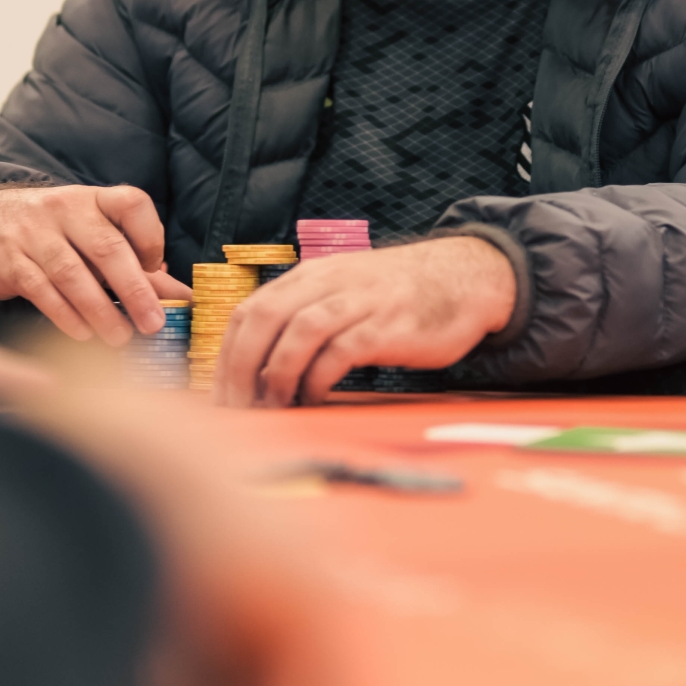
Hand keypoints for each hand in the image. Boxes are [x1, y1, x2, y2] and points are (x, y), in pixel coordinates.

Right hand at [0, 184, 191, 345]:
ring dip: (99, 310)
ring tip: (119, 337)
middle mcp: (65, 209)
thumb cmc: (56, 234)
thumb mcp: (94, 237)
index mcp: (94, 200)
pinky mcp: (8, 259)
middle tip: (153, 323)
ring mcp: (33, 232)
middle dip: (134, 288)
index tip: (158, 269)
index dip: (151, 237)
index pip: (131, 203)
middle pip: (106, 246)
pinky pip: (40, 289)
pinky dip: (65, 315)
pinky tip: (83, 333)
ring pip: (72, 273)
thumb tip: (184, 299)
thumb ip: (139, 266)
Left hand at [212, 236, 516, 407]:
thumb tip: (260, 367)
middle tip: (236, 410)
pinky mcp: (390, 326)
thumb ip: (306, 315)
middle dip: (240, 367)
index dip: (226, 354)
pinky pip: (342, 351)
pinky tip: (315, 398)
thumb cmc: (400, 296)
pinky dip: (320, 377)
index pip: (250, 309)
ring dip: (277, 374)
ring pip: (300, 331)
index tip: (218, 395)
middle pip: (265, 317)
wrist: (466, 278)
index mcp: (312, 275)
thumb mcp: (346, 291)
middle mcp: (331, 282)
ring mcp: (361, 301)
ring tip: (273, 407)